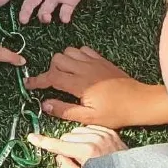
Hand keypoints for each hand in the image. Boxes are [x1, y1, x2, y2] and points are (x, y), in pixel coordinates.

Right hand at [26, 123, 127, 167]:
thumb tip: (55, 159)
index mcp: (88, 151)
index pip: (59, 145)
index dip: (43, 142)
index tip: (31, 137)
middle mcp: (97, 138)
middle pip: (68, 137)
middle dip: (66, 147)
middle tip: (75, 161)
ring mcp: (105, 133)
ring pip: (78, 131)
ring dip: (76, 141)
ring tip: (86, 156)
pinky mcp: (111, 131)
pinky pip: (90, 128)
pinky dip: (87, 136)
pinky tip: (94, 149)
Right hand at [28, 47, 167, 127]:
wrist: (139, 102)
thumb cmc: (115, 113)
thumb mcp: (89, 118)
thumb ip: (65, 110)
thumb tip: (45, 104)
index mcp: (80, 84)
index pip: (52, 77)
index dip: (37, 81)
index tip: (28, 85)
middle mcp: (85, 68)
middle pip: (57, 59)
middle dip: (50, 70)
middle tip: (53, 84)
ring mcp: (94, 61)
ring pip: (68, 51)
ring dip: (62, 61)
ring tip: (65, 76)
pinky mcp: (102, 60)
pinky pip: (82, 50)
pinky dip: (76, 56)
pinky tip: (79, 69)